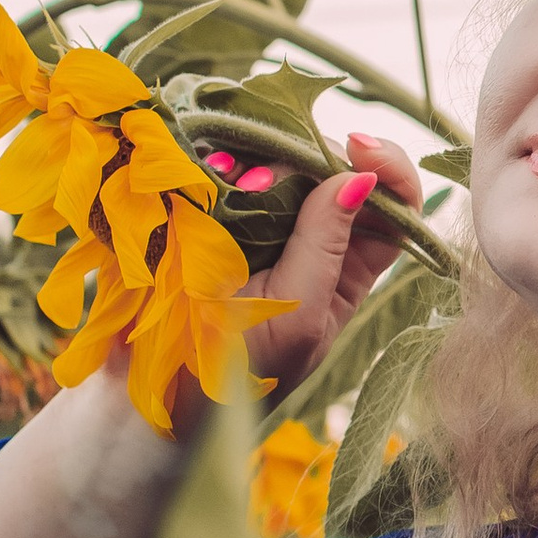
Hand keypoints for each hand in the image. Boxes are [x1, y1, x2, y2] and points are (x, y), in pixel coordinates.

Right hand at [0, 127, 429, 537]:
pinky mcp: (211, 218)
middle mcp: (308, 245)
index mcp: (345, 276)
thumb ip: (326, 246)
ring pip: (278, 165)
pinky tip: (205, 173)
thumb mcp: (295, 318)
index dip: (386, 169)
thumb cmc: (233, 372)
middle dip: (306, 157)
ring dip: (258, 158)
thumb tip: (359, 178)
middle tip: (263, 173)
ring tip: (227, 176)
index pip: (391, 211)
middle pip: (332, 172)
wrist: (146, 393)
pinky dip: (220, 163)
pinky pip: (227, 172)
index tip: (354, 144)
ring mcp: (258, 228)